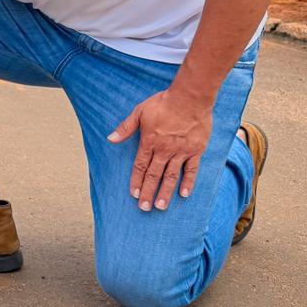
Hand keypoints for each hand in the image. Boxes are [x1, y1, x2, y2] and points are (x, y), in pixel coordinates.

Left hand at [108, 89, 212, 211]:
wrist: (190, 98)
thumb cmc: (163, 103)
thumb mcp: (140, 112)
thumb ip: (126, 127)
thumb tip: (110, 138)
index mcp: (149, 142)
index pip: (140, 166)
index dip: (136, 181)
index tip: (133, 194)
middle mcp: (164, 150)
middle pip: (154, 175)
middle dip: (148, 192)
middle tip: (144, 208)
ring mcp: (181, 152)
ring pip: (171, 176)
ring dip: (165, 192)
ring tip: (160, 206)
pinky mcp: (196, 150)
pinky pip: (191, 170)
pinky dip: (188, 182)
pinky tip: (184, 194)